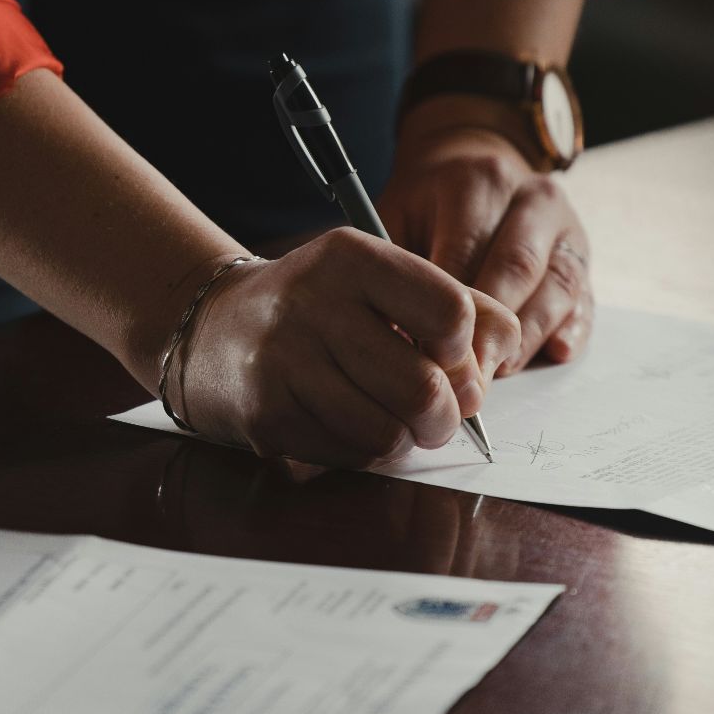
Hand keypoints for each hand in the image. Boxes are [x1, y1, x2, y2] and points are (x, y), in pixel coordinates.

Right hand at [169, 229, 519, 467]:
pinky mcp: (266, 413)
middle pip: (425, 388)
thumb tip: (501, 356)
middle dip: (445, 416)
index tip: (449, 357)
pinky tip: (346, 424)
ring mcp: (285, 361)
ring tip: (391, 419)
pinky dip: (364, 452)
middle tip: (436, 414)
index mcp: (352, 258)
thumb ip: (455, 304)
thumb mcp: (379, 280)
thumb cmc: (318, 307)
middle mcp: (314, 303)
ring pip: (389, 433)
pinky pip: (349, 455)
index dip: (465, 351)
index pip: (452, 313)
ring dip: (404, 439)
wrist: (212, 328)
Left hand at [380, 103, 593, 372]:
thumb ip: (397, 268)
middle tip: (465, 376)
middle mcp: (532, 198)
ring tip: (498, 372)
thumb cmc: (427, 205)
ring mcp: (566, 227)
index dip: (448, 309)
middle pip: (517, 268)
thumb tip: (396, 336)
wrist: (473, 166)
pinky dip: (572, 330)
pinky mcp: (583, 256)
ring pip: (557, 286)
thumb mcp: (397, 216)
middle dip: (491, 329)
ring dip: (528, 337)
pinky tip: (554, 353)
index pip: (467, 251)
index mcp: (480, 181)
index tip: (427, 354)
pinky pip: (585, 298)